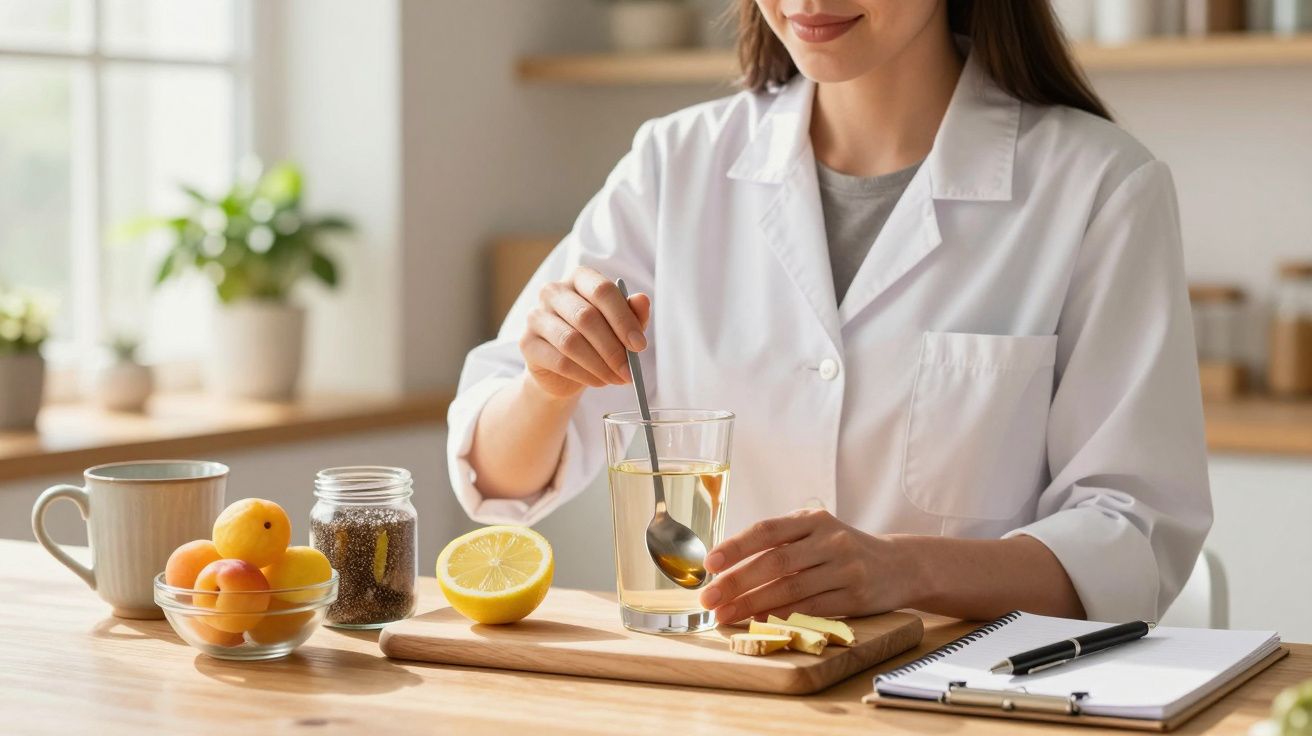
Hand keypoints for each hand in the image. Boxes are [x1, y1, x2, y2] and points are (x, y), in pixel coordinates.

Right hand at [519, 266, 651, 398]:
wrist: (563, 368)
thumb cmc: (596, 338)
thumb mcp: (620, 326)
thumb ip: (632, 313)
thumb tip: (642, 300)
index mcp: (579, 278)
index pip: (602, 290)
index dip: (624, 319)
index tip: (640, 346)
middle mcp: (553, 291)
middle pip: (586, 317)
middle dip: (613, 348)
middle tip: (630, 371)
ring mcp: (536, 315)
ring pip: (571, 342)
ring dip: (600, 365)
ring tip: (617, 379)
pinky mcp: (527, 343)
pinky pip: (559, 361)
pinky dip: (584, 375)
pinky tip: (599, 381)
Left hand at [697, 508, 908, 622]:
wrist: (900, 565)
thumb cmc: (843, 550)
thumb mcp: (817, 533)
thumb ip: (781, 542)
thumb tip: (727, 566)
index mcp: (813, 519)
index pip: (767, 530)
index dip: (736, 546)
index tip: (710, 563)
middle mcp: (830, 540)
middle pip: (775, 562)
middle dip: (737, 582)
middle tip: (709, 597)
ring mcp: (845, 568)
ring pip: (791, 588)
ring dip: (753, 604)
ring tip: (725, 615)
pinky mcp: (856, 596)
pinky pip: (812, 608)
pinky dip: (782, 615)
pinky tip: (760, 621)